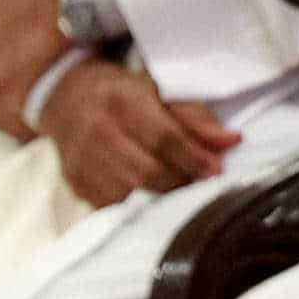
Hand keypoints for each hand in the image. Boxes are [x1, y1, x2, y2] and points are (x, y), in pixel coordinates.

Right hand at [37, 59, 238, 207]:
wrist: (66, 99)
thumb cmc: (122, 94)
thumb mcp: (158, 92)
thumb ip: (195, 118)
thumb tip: (232, 141)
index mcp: (122, 102)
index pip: (164, 137)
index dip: (194, 157)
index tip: (216, 169)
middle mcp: (97, 132)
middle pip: (148, 171)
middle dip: (181, 180)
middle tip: (201, 182)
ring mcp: (82, 161)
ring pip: (131, 193)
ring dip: (162, 196)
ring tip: (180, 188)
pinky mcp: (75, 183)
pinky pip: (113, 206)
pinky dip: (137, 205)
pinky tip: (152, 195)